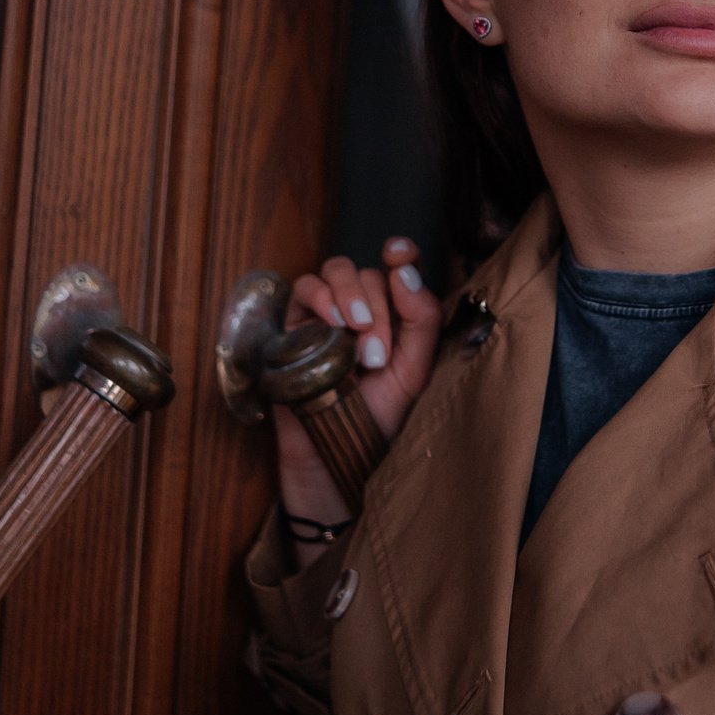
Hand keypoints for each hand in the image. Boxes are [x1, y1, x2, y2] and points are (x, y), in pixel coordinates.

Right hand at [275, 237, 438, 566]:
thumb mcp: (415, 373)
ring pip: (334, 272)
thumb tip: (404, 269)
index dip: (401, 252)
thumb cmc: (380, 422)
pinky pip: (301, 291)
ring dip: (349, 295)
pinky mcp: (293, 329)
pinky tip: (332, 324)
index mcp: (395, 318)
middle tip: (378, 353)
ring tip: (358, 335)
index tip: (400, 252)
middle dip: (379, 304)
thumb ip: (421, 321)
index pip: (398, 268)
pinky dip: (319, 298)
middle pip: (369, 272)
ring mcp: (324, 318)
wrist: (339, 462)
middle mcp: (360, 312)